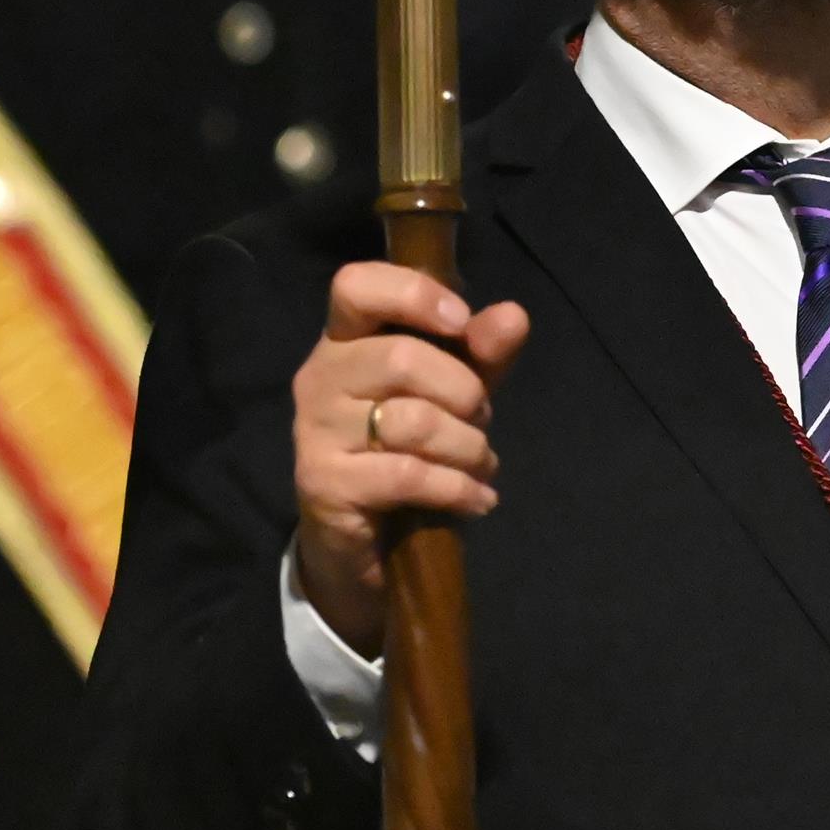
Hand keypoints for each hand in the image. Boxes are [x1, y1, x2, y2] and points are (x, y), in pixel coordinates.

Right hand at [292, 261, 530, 658]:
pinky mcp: (324, 482)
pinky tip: (479, 499)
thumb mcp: (452, 394)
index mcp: (344, 339)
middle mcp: (319, 376)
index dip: (412, 294)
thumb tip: (514, 316)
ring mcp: (315, 430)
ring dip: (468, 447)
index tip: (461, 321)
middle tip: (480, 422)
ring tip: (481, 464)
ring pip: (413, 421)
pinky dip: (457, 488)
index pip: (355, 286)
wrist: (364, 543)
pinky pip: (407, 474)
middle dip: (465, 393)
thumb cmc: (406, 449)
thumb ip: (480, 354)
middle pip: (402, 358)